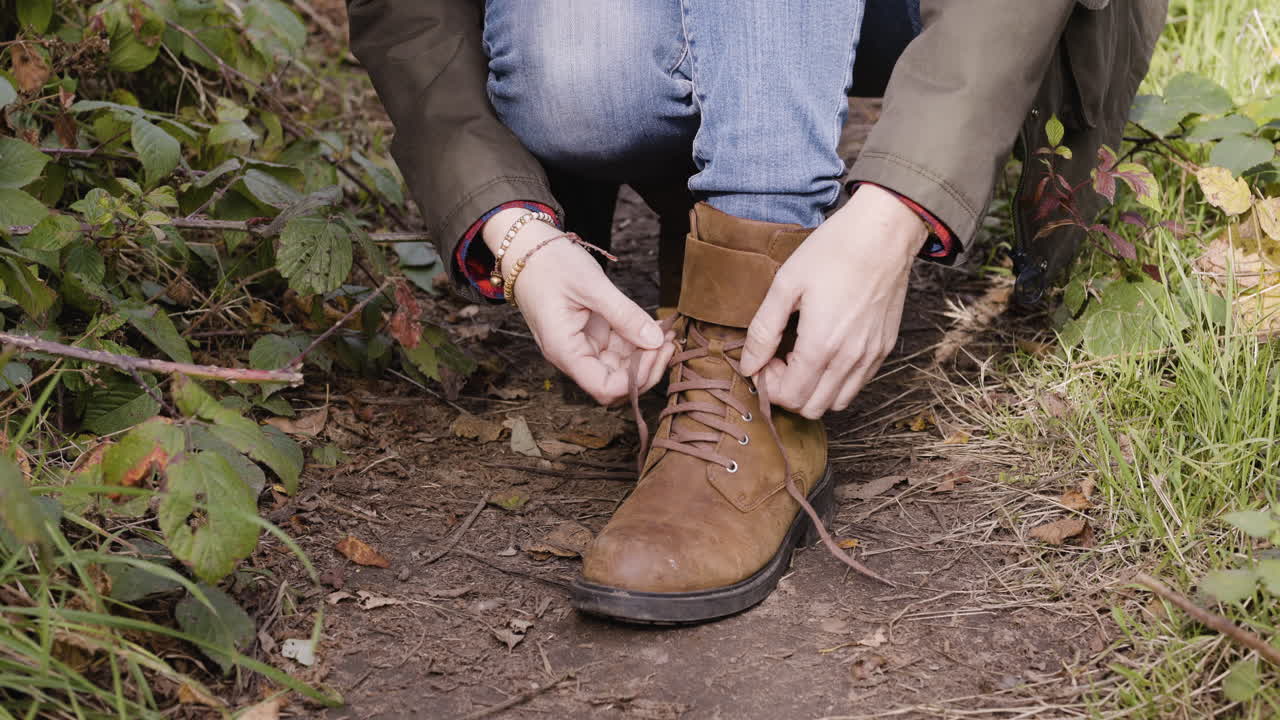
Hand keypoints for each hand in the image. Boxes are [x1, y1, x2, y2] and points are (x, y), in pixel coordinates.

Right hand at [483, 210, 674, 404]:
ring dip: (645, 356)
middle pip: (615, 383)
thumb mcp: (592, 286)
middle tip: (669, 341)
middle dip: (646, 368)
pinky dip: (637, 342)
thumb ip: (624, 315)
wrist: (527, 247)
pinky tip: (655, 328)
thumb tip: (656, 341)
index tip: (658, 350)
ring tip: (667, 332)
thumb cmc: (550, 264)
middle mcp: (572, 356)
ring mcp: (580, 347)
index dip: (636, 378)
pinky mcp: (588, 335)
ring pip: (619, 368)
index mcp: (564, 351)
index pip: (605, 388)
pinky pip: (616, 349)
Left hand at [738, 185, 925, 418]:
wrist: (883, 234)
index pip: (789, 397)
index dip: (768, 385)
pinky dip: (836, 382)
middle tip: (779, 360)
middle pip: (811, 408)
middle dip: (787, 392)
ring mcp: (871, 356)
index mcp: (821, 345)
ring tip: (802, 358)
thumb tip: (747, 366)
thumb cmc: (832, 252)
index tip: (765, 358)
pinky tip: (826, 352)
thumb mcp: (786, 285)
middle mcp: (849, 359)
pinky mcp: (884, 348)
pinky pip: (857, 385)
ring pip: (836, 403)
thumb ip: (764, 331)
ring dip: (813, 390)